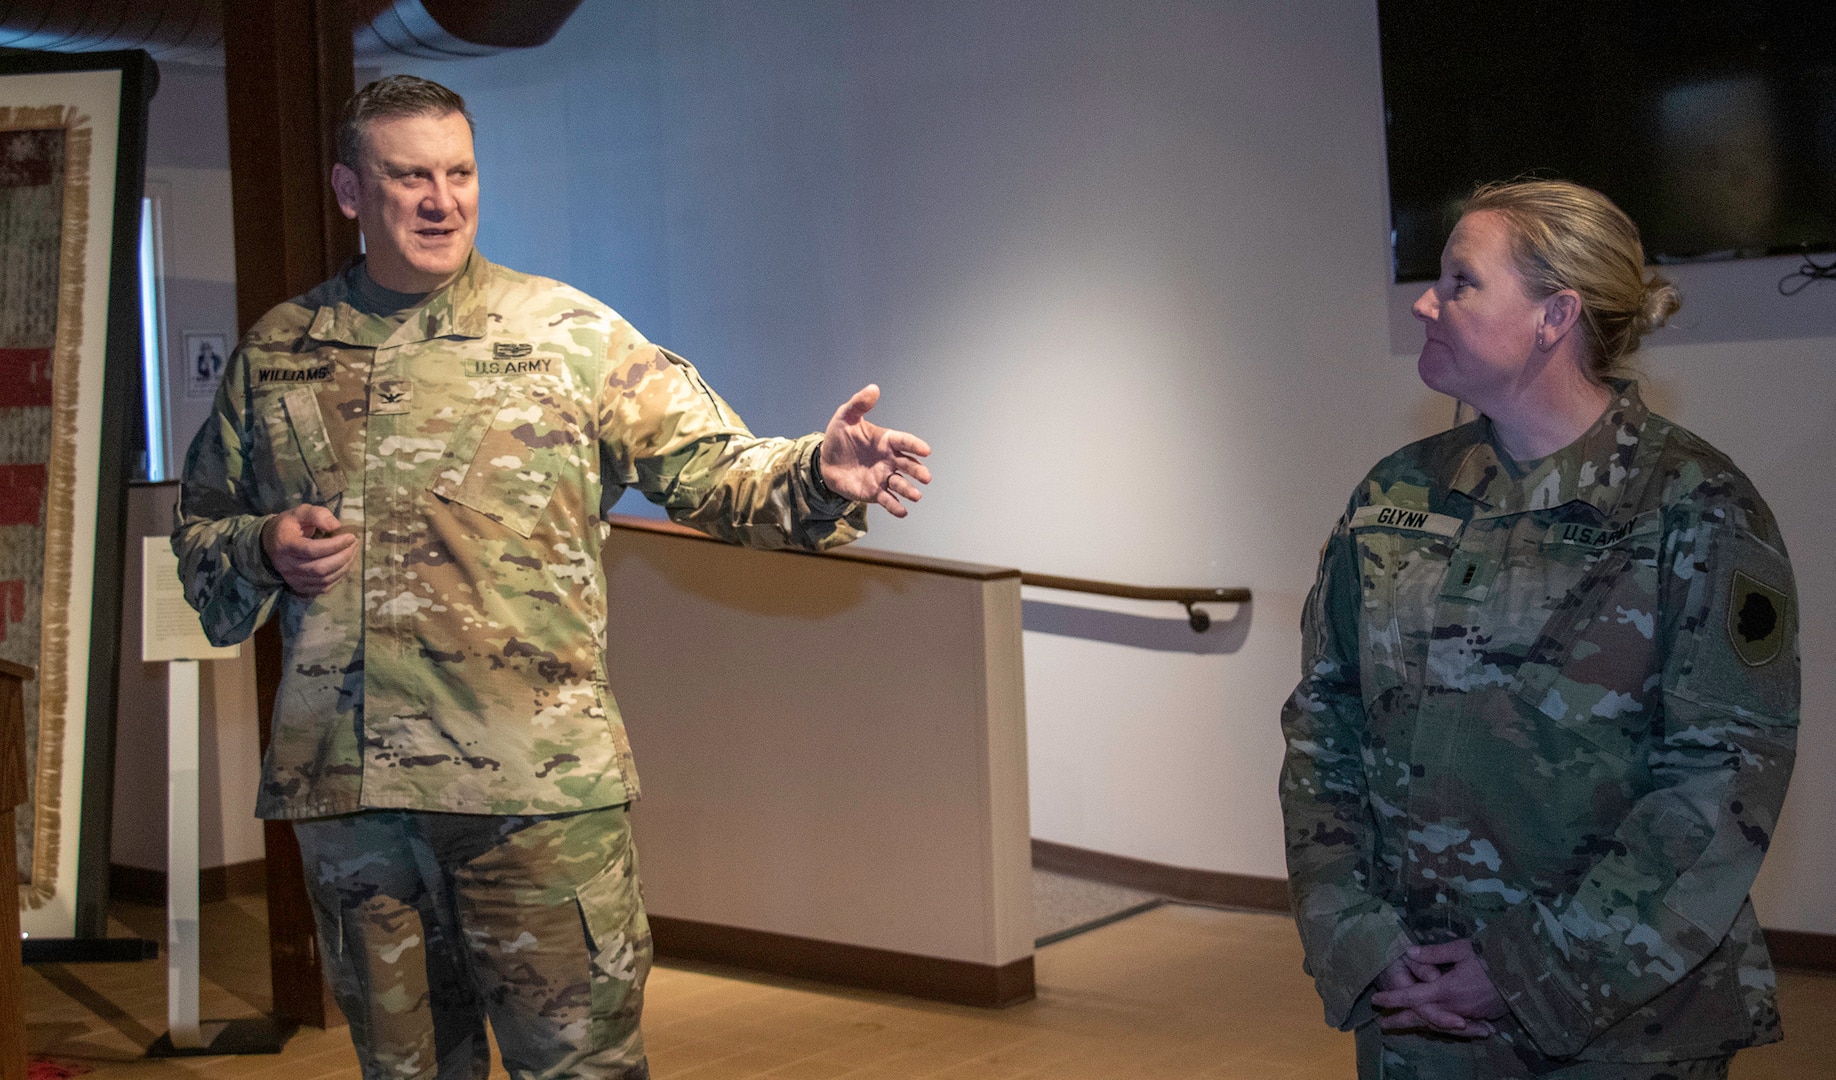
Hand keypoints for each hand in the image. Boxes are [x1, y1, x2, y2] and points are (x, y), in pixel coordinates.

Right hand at [262, 504, 356, 596]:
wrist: (270, 543)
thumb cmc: (289, 525)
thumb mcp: (300, 512)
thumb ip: (317, 514)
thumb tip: (336, 526)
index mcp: (285, 544)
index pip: (312, 550)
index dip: (335, 545)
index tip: (351, 536)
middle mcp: (286, 565)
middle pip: (320, 567)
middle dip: (343, 556)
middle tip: (355, 544)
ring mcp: (292, 578)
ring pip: (324, 579)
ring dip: (344, 567)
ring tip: (352, 552)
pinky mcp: (299, 587)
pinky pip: (323, 588)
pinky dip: (338, 577)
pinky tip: (345, 565)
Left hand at [819, 384, 931, 517]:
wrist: (825, 462)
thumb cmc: (839, 437)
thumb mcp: (845, 417)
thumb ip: (859, 404)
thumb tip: (873, 388)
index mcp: (886, 440)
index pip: (904, 442)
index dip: (915, 446)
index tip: (926, 450)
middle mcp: (889, 459)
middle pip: (908, 465)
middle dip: (917, 471)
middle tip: (925, 477)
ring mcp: (883, 477)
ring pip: (900, 484)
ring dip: (909, 490)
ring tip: (916, 495)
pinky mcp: (875, 492)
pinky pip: (888, 500)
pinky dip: (896, 506)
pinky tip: (902, 511)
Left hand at [1372, 940, 1506, 1037]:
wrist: (1524, 975)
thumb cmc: (1491, 957)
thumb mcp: (1462, 949)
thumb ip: (1434, 953)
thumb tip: (1409, 952)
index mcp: (1446, 989)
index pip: (1413, 996)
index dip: (1393, 998)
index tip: (1376, 999)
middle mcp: (1454, 1007)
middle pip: (1421, 1017)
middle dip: (1401, 1020)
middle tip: (1382, 1024)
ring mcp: (1466, 1015)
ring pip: (1437, 1024)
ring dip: (1419, 1025)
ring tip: (1403, 1025)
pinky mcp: (1477, 1018)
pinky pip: (1453, 1026)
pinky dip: (1439, 1027)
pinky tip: (1432, 1026)